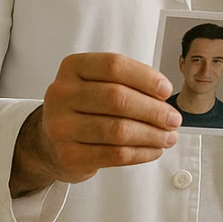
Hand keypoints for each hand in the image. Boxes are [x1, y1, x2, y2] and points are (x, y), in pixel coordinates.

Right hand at [10, 52, 180, 195]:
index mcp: (72, 68)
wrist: (49, 141)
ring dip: (152, 135)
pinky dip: (142, 153)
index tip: (166, 90)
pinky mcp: (69, 155)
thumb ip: (127, 83)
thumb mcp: (97, 84)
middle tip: (174, 119)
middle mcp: (62, 94)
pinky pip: (115, 154)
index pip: (113, 66)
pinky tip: (154, 149)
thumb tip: (164, 99)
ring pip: (119, 130)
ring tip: (169, 137)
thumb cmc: (84, 108)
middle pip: (118, 99)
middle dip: (154, 110)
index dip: (145, 77)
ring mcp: (62, 126)